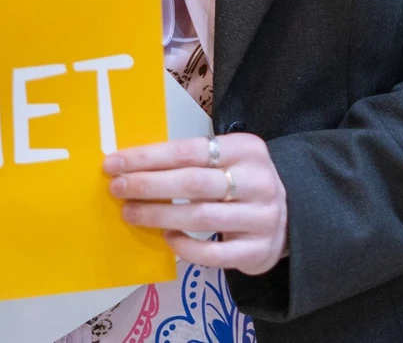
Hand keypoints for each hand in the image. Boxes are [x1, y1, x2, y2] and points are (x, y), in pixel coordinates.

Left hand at [107, 133, 288, 275]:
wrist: (287, 219)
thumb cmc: (242, 184)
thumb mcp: (228, 160)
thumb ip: (191, 160)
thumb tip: (132, 164)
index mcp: (248, 149)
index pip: (191, 150)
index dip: (149, 157)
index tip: (115, 163)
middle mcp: (259, 181)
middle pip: (193, 182)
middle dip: (148, 185)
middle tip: (117, 188)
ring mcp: (261, 218)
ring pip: (200, 217)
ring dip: (158, 215)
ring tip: (130, 213)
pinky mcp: (257, 250)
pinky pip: (212, 254)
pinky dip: (184, 247)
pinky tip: (167, 238)